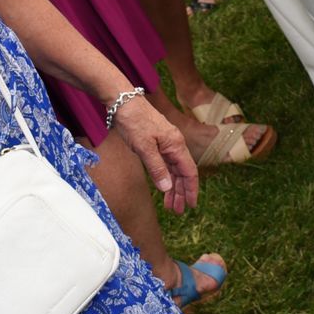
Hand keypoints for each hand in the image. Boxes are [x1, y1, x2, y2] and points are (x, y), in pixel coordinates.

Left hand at [110, 95, 198, 213]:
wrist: (122, 102)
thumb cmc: (134, 122)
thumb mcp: (144, 147)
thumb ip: (156, 168)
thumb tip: (167, 188)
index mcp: (176, 145)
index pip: (189, 172)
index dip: (191, 190)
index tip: (191, 206)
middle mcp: (175, 144)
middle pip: (182, 173)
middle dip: (181, 193)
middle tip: (176, 211)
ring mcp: (166, 143)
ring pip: (173, 169)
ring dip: (172, 187)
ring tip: (169, 204)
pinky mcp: (156, 143)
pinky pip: (165, 164)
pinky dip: (165, 177)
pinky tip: (162, 186)